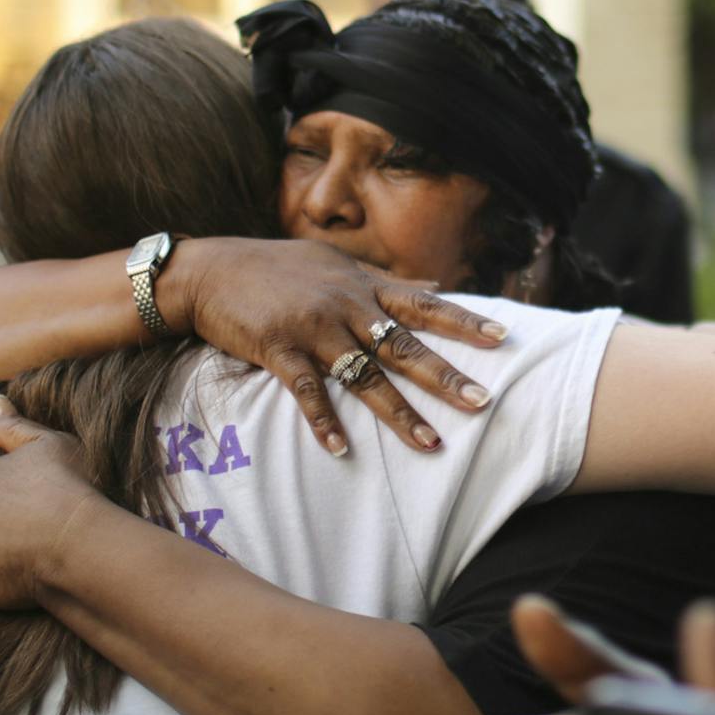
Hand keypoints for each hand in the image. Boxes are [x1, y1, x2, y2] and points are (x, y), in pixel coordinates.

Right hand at [175, 238, 508, 457]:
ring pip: (365, 375)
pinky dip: (324, 422)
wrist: (211, 270)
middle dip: (446, 376)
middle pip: (405, 346)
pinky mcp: (278, 349)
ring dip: (399, 413)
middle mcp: (346, 306)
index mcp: (364, 286)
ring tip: (431, 444)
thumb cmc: (278, 267)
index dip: (465, 321)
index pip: (425, 305)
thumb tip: (435, 284)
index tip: (503, 338)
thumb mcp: (338, 263)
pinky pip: (306, 391)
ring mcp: (313, 329)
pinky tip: (341, 451)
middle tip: (484, 403)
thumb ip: (388, 279)